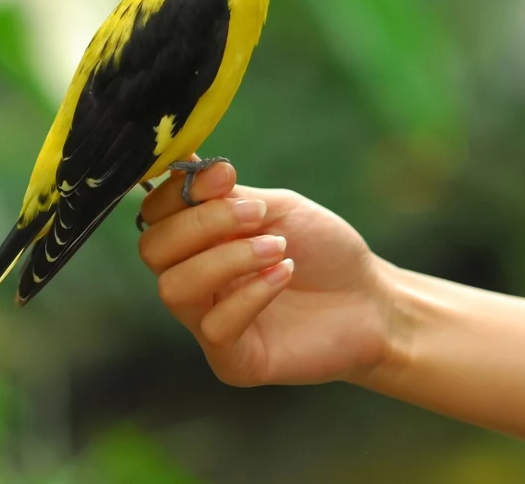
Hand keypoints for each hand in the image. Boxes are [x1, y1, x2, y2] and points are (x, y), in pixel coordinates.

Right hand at [138, 159, 394, 386]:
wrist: (372, 299)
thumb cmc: (321, 250)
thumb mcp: (274, 208)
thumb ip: (225, 194)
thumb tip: (186, 163)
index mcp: (193, 240)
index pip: (153, 215)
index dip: (178, 193)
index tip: (225, 175)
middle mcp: (190, 279)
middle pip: (152, 250)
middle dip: (201, 224)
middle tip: (257, 215)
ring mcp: (205, 322)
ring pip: (174, 289)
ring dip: (226, 260)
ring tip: (277, 249)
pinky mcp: (231, 360)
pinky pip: (214, 327)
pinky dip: (251, 293)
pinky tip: (285, 275)